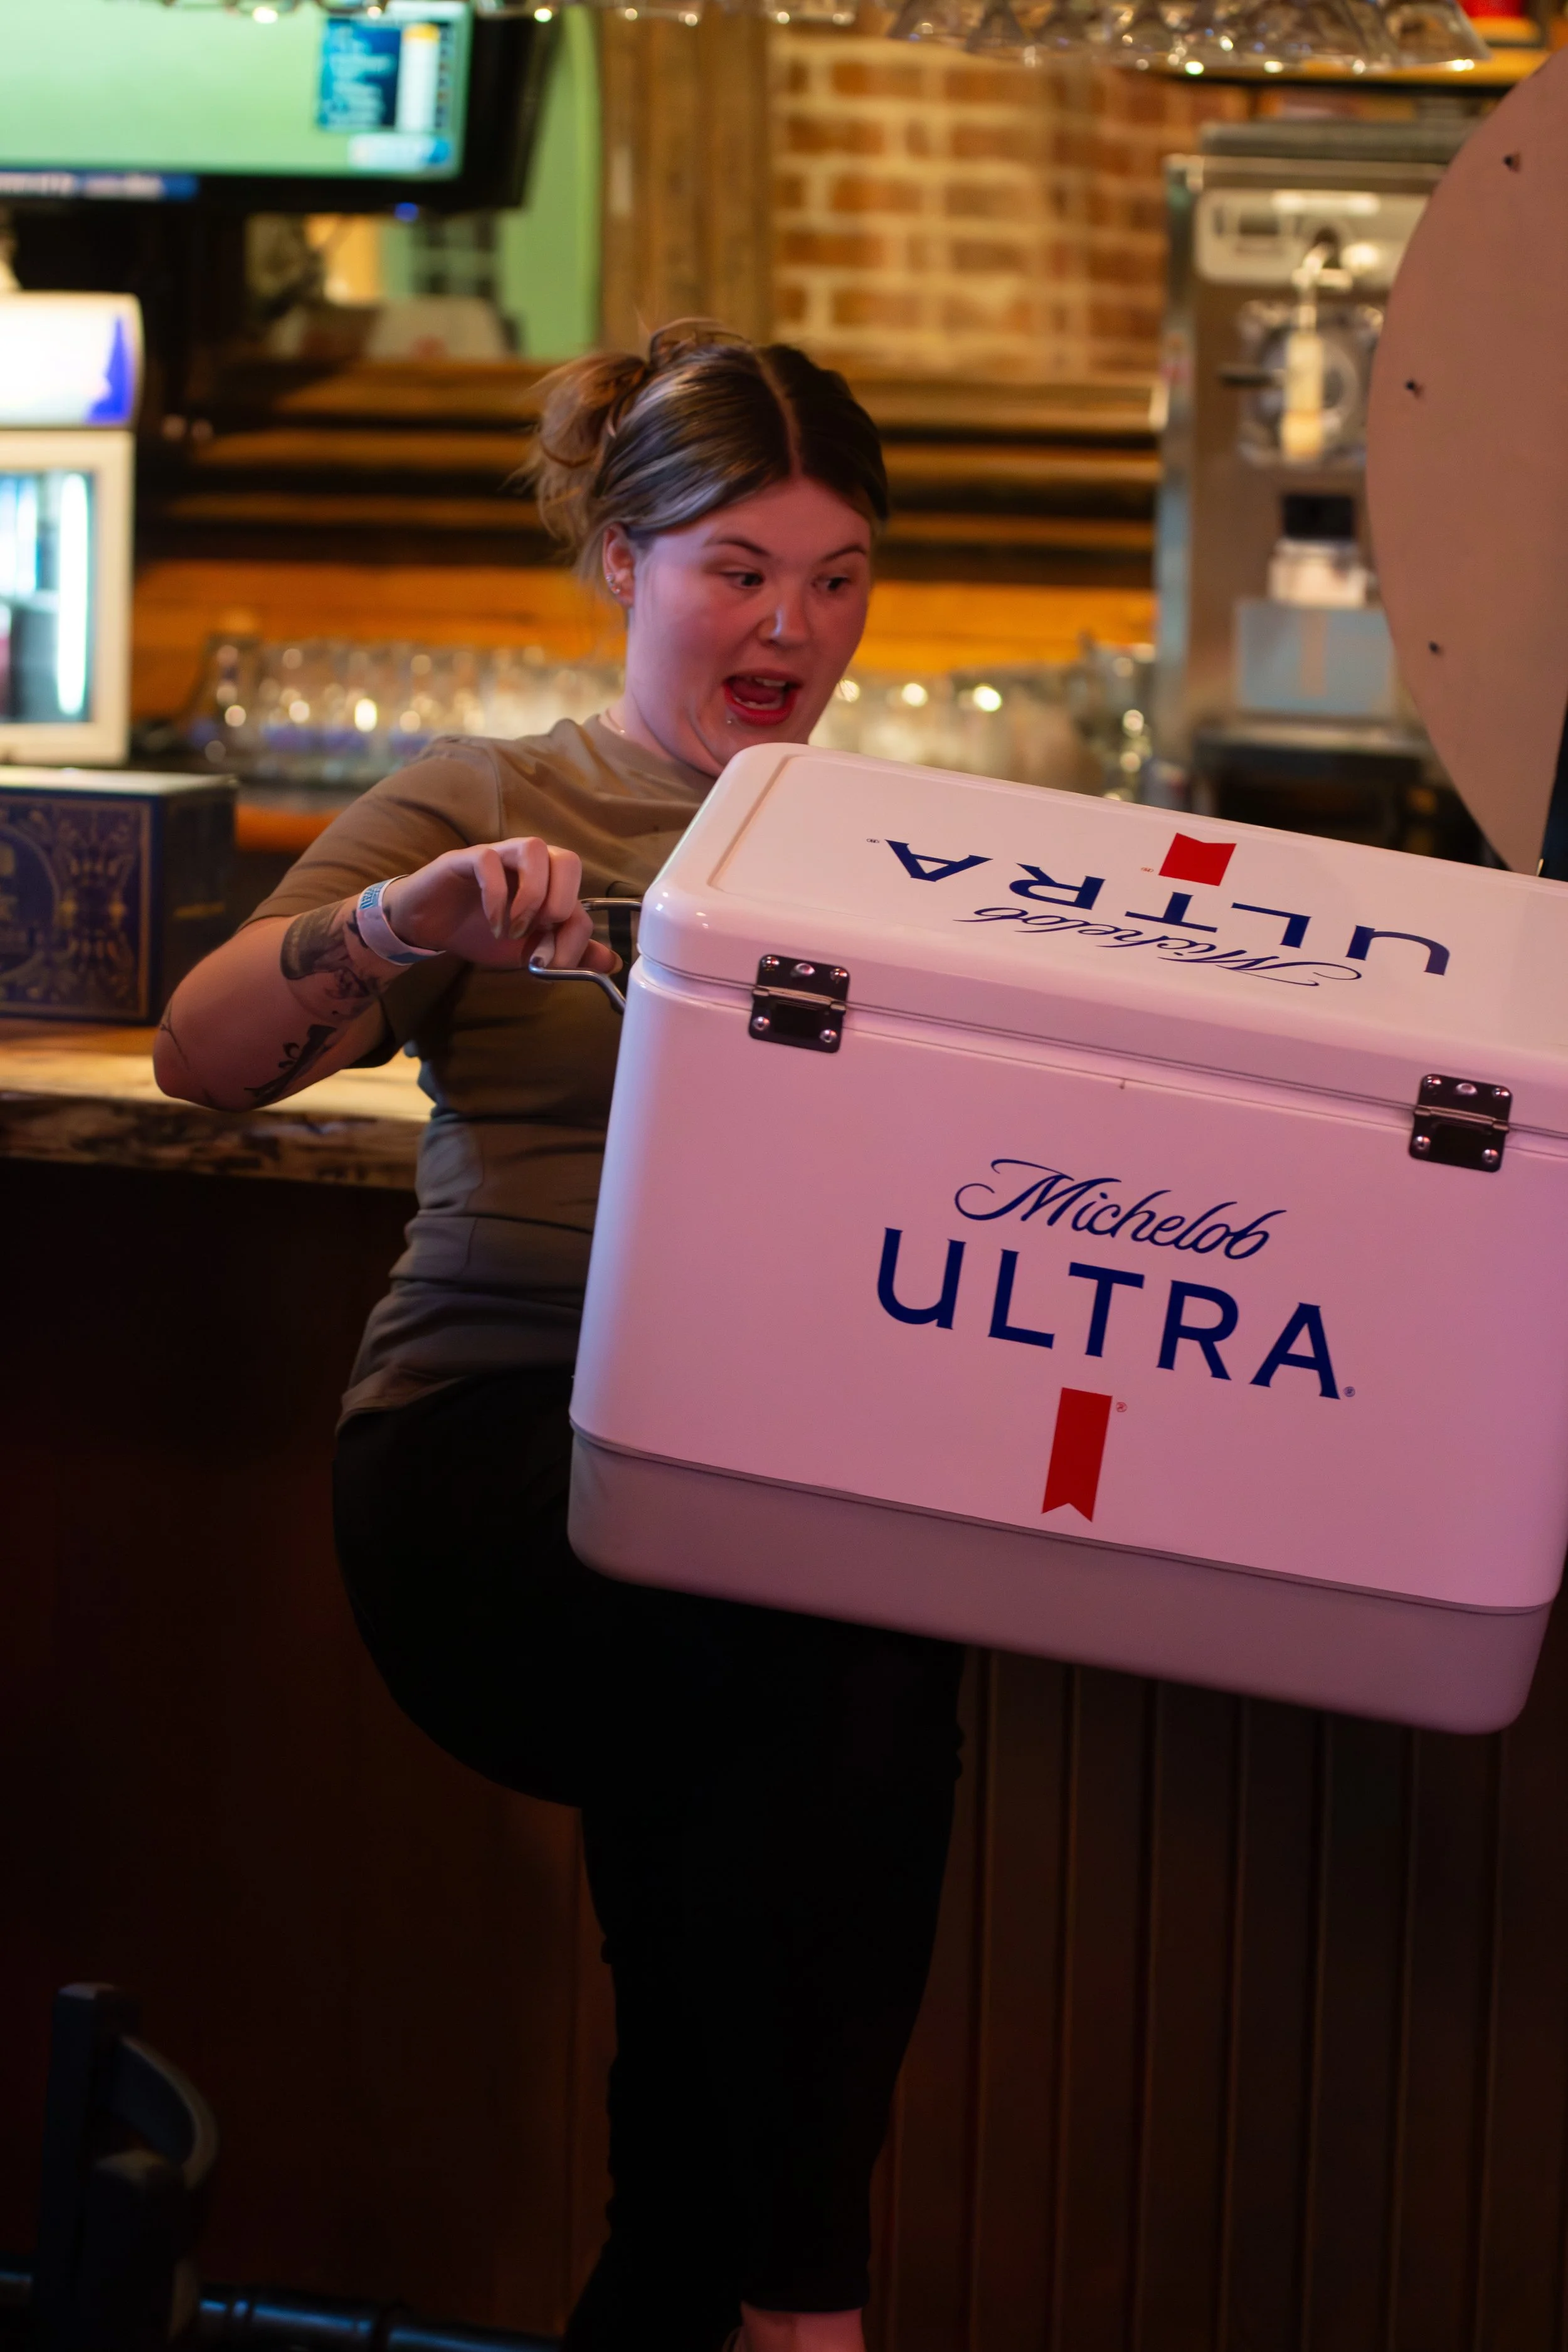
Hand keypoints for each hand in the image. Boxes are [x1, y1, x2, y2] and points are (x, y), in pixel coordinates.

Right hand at [381, 839, 619, 973]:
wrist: (430, 927)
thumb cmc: (480, 931)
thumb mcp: (528, 951)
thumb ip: (566, 953)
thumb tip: (610, 961)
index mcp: (548, 883)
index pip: (580, 898)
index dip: (573, 935)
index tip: (551, 961)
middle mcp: (529, 862)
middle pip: (568, 859)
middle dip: (561, 903)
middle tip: (539, 932)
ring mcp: (498, 855)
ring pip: (533, 849)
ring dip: (531, 896)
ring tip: (514, 928)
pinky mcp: (467, 859)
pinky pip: (490, 862)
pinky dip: (497, 898)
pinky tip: (492, 923)